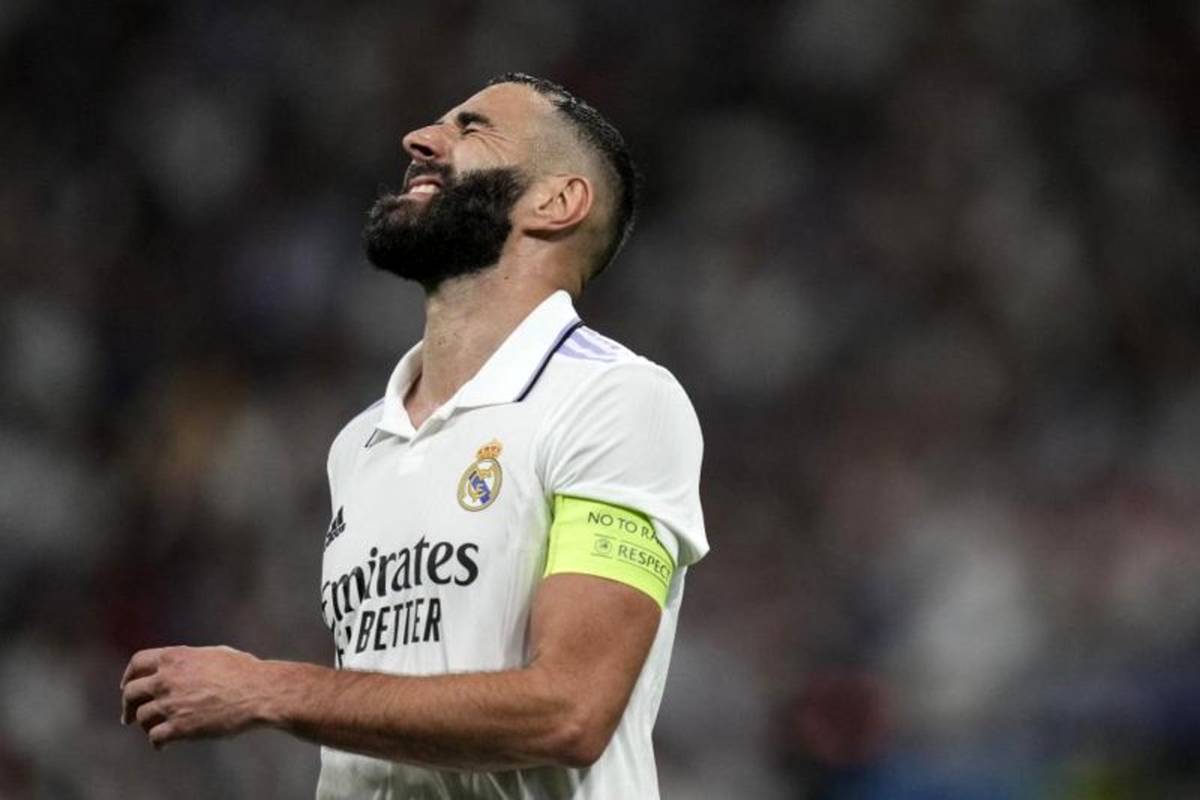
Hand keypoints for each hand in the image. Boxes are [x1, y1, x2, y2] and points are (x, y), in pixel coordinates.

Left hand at [120, 645, 273, 748]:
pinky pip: (155, 737)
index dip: (129, 676)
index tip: (127, 686)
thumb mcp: (214, 654)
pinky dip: (156, 743)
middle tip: (129, 716)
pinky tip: (163, 746)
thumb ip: (190, 659)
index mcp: (175, 657)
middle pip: (131, 692)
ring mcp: (171, 704)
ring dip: (146, 725)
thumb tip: (181, 666)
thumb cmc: (244, 671)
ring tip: (154, 731)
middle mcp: (167, 679)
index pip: (137, 663)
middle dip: (128, 705)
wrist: (259, 692)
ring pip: (142, 717)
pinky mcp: (180, 728)